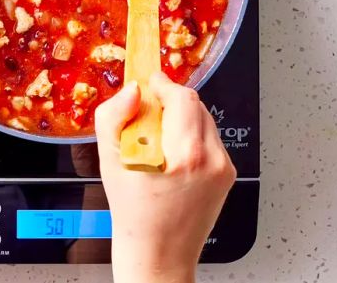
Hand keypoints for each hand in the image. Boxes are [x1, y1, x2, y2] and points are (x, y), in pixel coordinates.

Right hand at [95, 72, 235, 282]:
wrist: (158, 253)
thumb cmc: (133, 214)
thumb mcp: (109, 161)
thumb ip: (113, 116)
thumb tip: (132, 90)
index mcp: (184, 154)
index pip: (182, 97)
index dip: (162, 84)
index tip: (149, 83)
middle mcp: (210, 158)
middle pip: (194, 104)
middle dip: (170, 101)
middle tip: (147, 112)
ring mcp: (222, 167)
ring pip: (203, 119)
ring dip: (181, 118)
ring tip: (158, 139)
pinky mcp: (227, 173)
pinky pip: (209, 138)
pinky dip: (190, 137)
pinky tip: (172, 156)